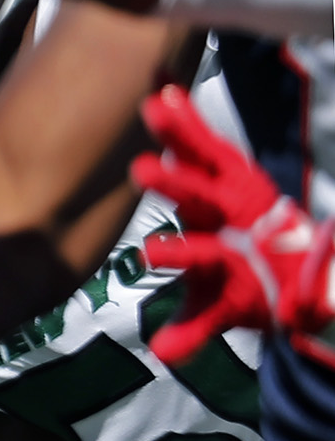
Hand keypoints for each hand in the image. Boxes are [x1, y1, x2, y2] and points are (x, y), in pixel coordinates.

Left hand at [135, 85, 331, 361]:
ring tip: (149, 254)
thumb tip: (162, 90)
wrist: (300, 277)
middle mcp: (231, 218)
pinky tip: (164, 351)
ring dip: (181, 253)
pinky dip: (187, 336)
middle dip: (174, 183)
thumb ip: (189, 143)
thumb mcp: (218, 182)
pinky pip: (208, 319)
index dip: (181, 128)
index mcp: (224, 188)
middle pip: (200, 195)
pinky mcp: (234, 300)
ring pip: (206, 255)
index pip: (201, 152)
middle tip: (141, 169)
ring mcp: (233, 259)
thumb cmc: (241, 223)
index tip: (156, 101)